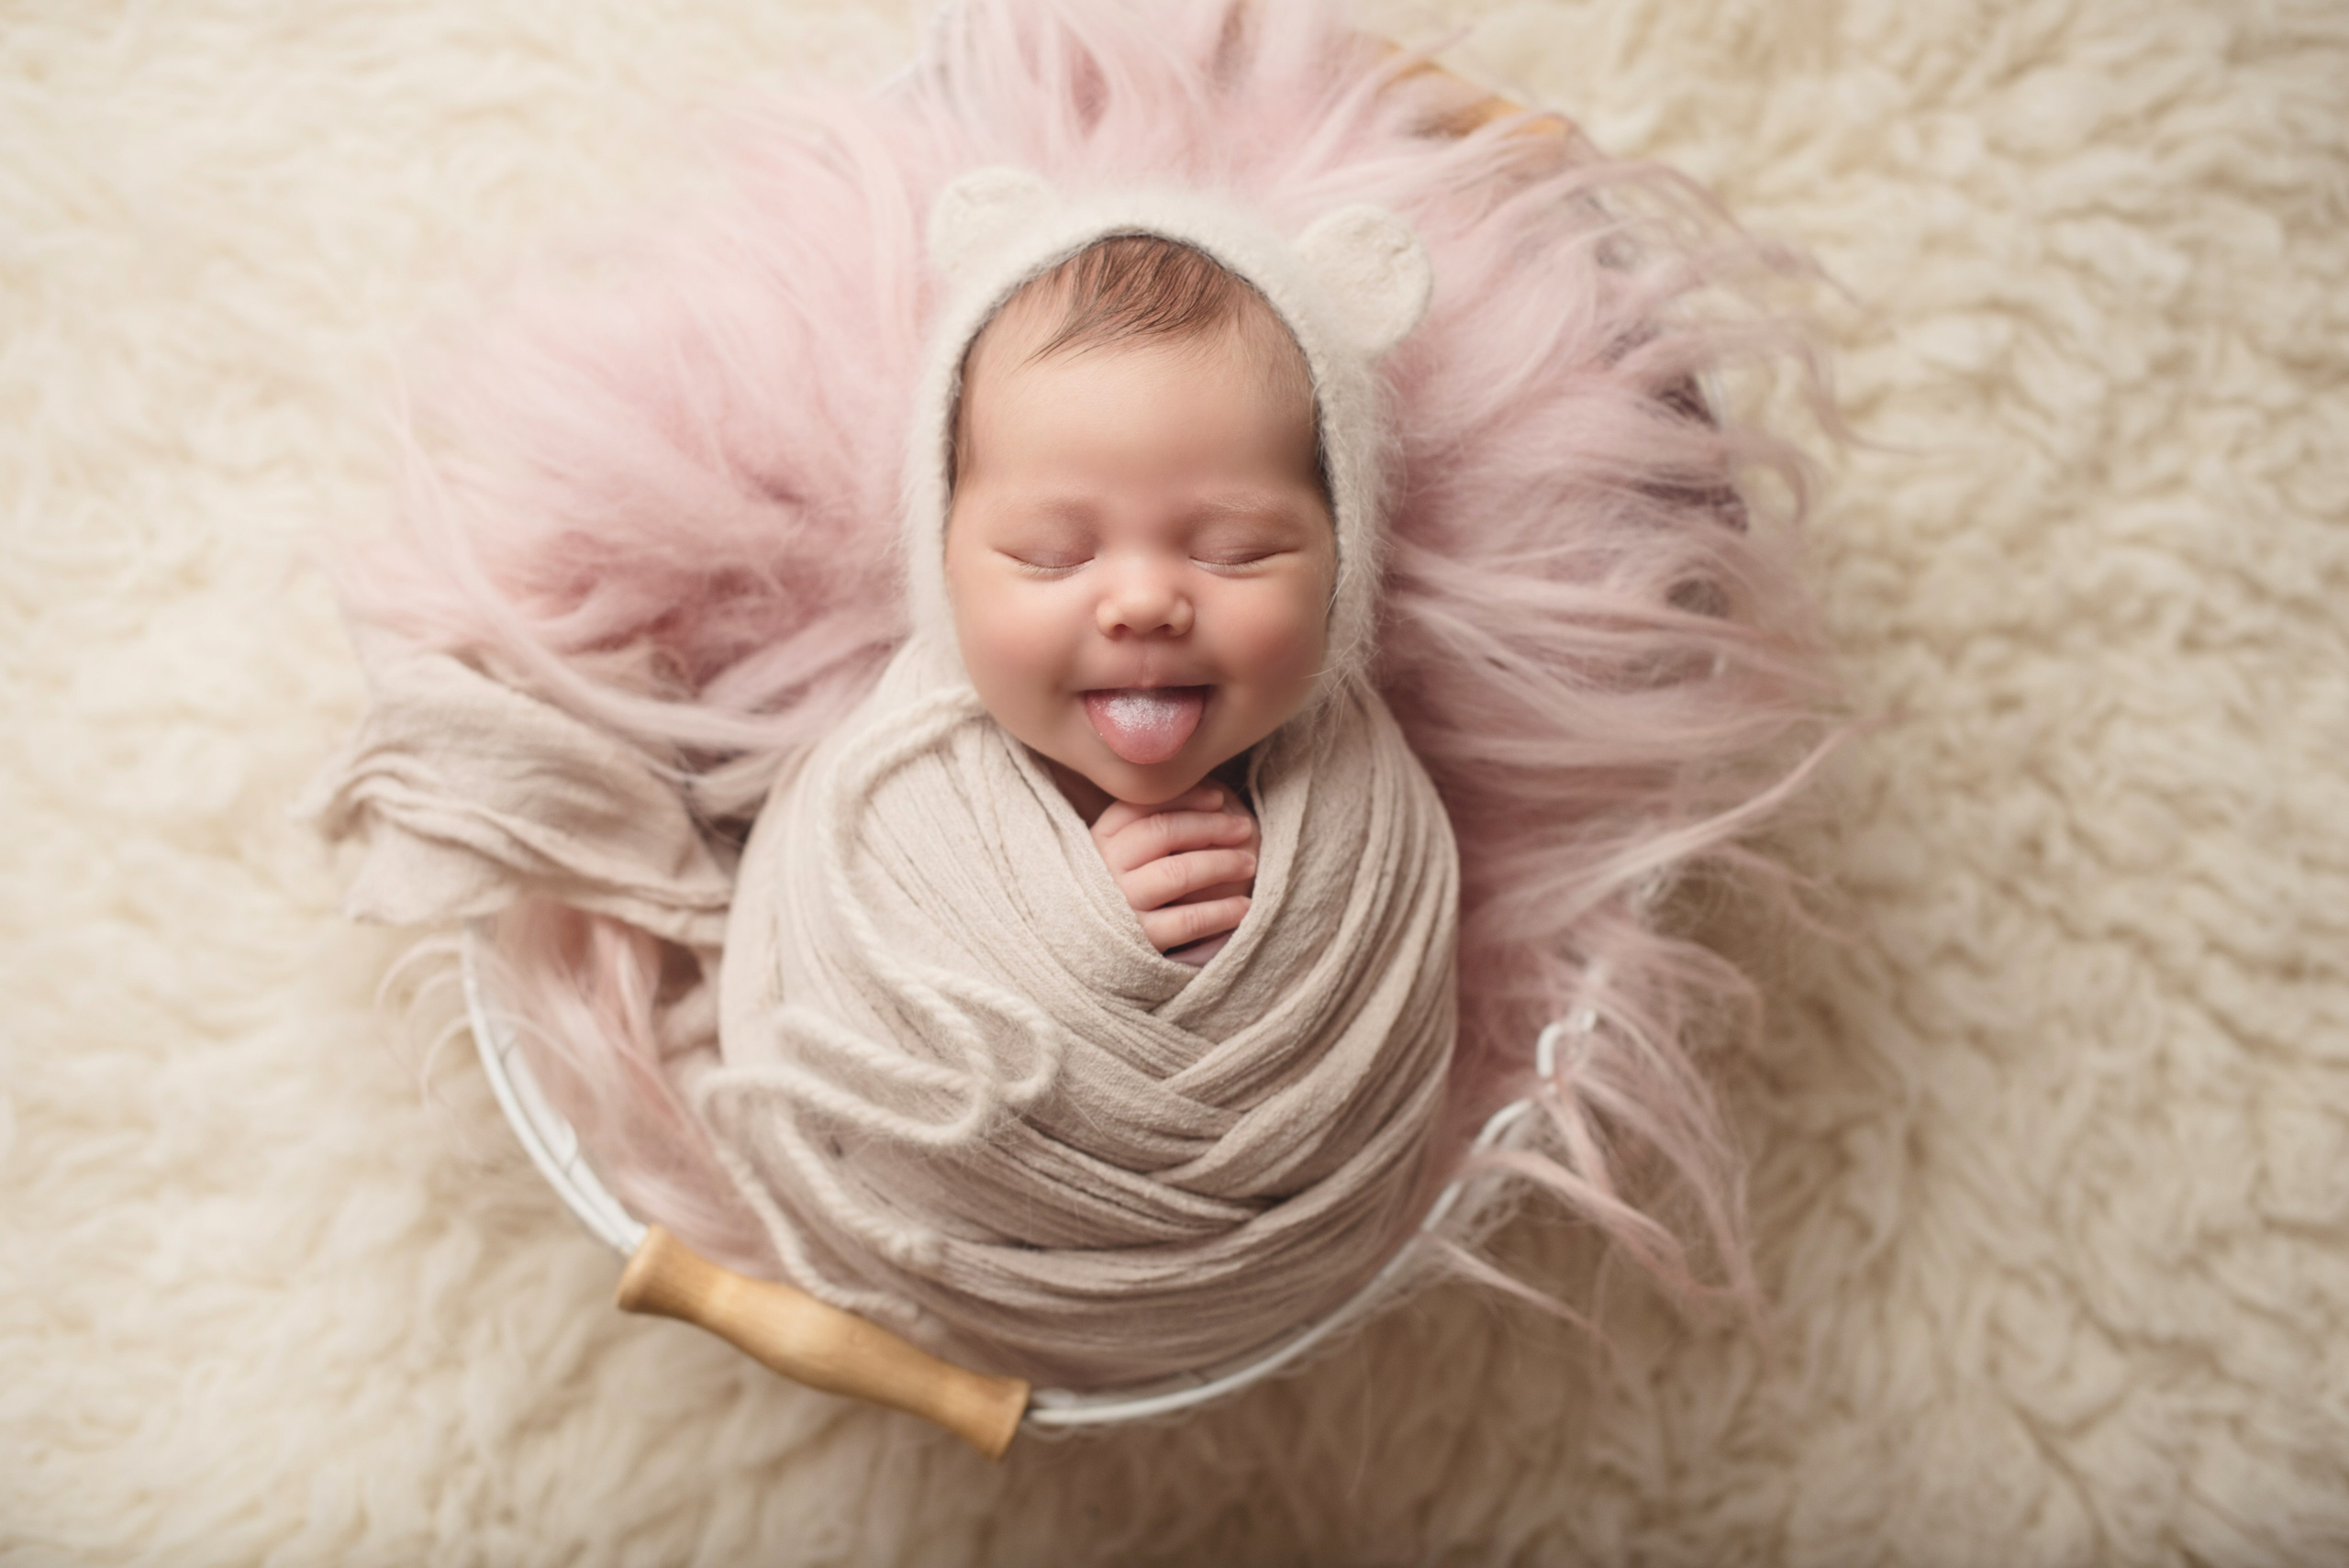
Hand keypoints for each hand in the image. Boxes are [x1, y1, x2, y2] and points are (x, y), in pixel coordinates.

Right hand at [1090, 783, 1258, 953]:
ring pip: (1177, 873)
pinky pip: (1187, 921)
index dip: (1185, 799)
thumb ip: (1157, 818)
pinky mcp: (1140, 939)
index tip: (1218, 798)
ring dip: (1220, 864)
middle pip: (1162, 832)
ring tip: (1249, 863)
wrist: (1098, 945)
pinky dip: (1220, 911)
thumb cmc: (1128, 883)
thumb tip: (1215, 797)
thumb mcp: (1130, 848)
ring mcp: (1121, 904)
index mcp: (1100, 839)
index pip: (1144, 806)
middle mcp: (1105, 868)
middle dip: (1210, 826)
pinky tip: (1243, 907)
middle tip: (1244, 827)